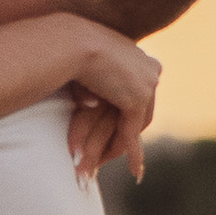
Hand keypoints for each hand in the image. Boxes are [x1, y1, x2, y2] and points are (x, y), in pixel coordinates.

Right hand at [61, 27, 159, 182]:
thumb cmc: (66, 50)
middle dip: (125, 135)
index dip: (126, 116)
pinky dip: (133, 154)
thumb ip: (96, 82)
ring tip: (105, 164)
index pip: (137, 93)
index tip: (115, 131)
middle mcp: (149, 66)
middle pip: (142, 112)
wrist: (69, 42)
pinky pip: (131, 133)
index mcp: (138, 54)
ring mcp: (147, 83)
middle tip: (111, 155)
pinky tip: (134, 172)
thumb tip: (94, 101)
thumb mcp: (86, 64)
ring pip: (136, 125)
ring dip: (120, 147)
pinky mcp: (137, 99)